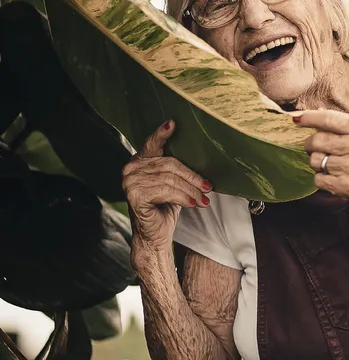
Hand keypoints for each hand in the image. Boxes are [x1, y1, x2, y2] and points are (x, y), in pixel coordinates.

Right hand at [122, 121, 211, 248]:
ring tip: (202, 199)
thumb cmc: (165, 208)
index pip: (152, 143)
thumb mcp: (173, 184)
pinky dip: (182, 197)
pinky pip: (164, 190)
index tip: (173, 123)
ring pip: (169, 179)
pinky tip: (192, 203)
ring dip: (190, 190)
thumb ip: (176, 169)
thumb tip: (198, 153)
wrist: (155, 236)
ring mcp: (129, 181)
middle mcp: (130, 168)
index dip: (162, 133)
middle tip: (207, 187)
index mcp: (139, 161)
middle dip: (192, 176)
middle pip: (168, 164)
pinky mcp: (133, 195)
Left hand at [295, 109, 348, 213]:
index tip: (297, 118)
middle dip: (310, 143)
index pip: (329, 119)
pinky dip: (322, 178)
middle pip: (317, 140)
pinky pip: (319, 179)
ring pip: (315, 160)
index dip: (308, 118)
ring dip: (317, 162)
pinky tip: (334, 177)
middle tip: (313, 146)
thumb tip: (320, 115)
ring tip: (330, 163)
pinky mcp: (347, 187)